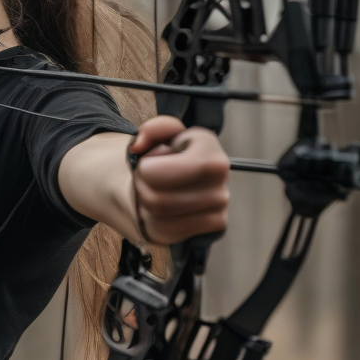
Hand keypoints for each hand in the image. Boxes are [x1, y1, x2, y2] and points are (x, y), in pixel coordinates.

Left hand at [129, 115, 229, 244]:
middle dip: (142, 187)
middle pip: (155, 199)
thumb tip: (138, 146)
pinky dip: (153, 221)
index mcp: (212, 156)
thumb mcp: (163, 135)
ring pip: (159, 215)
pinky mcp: (209, 229)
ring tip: (155, 191)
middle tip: (149, 178)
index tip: (155, 159)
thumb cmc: (170, 158)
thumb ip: (153, 129)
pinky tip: (162, 210)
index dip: (144, 167)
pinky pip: (164, 231)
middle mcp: (221, 184)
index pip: (153, 173)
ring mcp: (218, 210)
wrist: (179, 183)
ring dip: (146, 203)